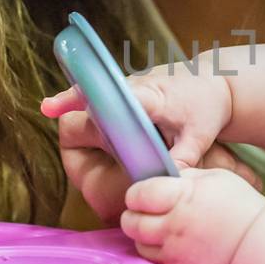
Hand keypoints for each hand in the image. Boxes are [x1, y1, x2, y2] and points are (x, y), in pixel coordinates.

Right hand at [43, 68, 249, 222]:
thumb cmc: (207, 109)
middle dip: (74, 96)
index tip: (64, 103)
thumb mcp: (199, 137)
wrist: (216, 83)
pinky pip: (107, 92)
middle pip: (102, 92)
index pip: (116, 97)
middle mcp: (138, 84)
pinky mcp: (130, 86)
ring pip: (101, 90)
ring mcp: (132, 82)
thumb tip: (167, 181)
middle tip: (48, 107)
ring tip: (51, 107)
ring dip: (78, 97)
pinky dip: (90, 99)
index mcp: (152, 96)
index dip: (92, 99)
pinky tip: (67, 107)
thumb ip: (182, 159)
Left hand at [119, 167, 264, 263]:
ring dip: (144, 237)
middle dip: (132, 216)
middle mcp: (174, 226)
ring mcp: (176, 252)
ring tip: (159, 230)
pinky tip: (175, 245)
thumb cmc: (238, 204)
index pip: (138, 194)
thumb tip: (159, 178)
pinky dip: (161, 254)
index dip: (136, 193)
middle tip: (142, 213)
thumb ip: (183, 177)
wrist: (259, 243)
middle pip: (132, 223)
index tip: (141, 194)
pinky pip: (158, 263)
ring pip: (140, 246)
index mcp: (181, 197)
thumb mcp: (214, 177)